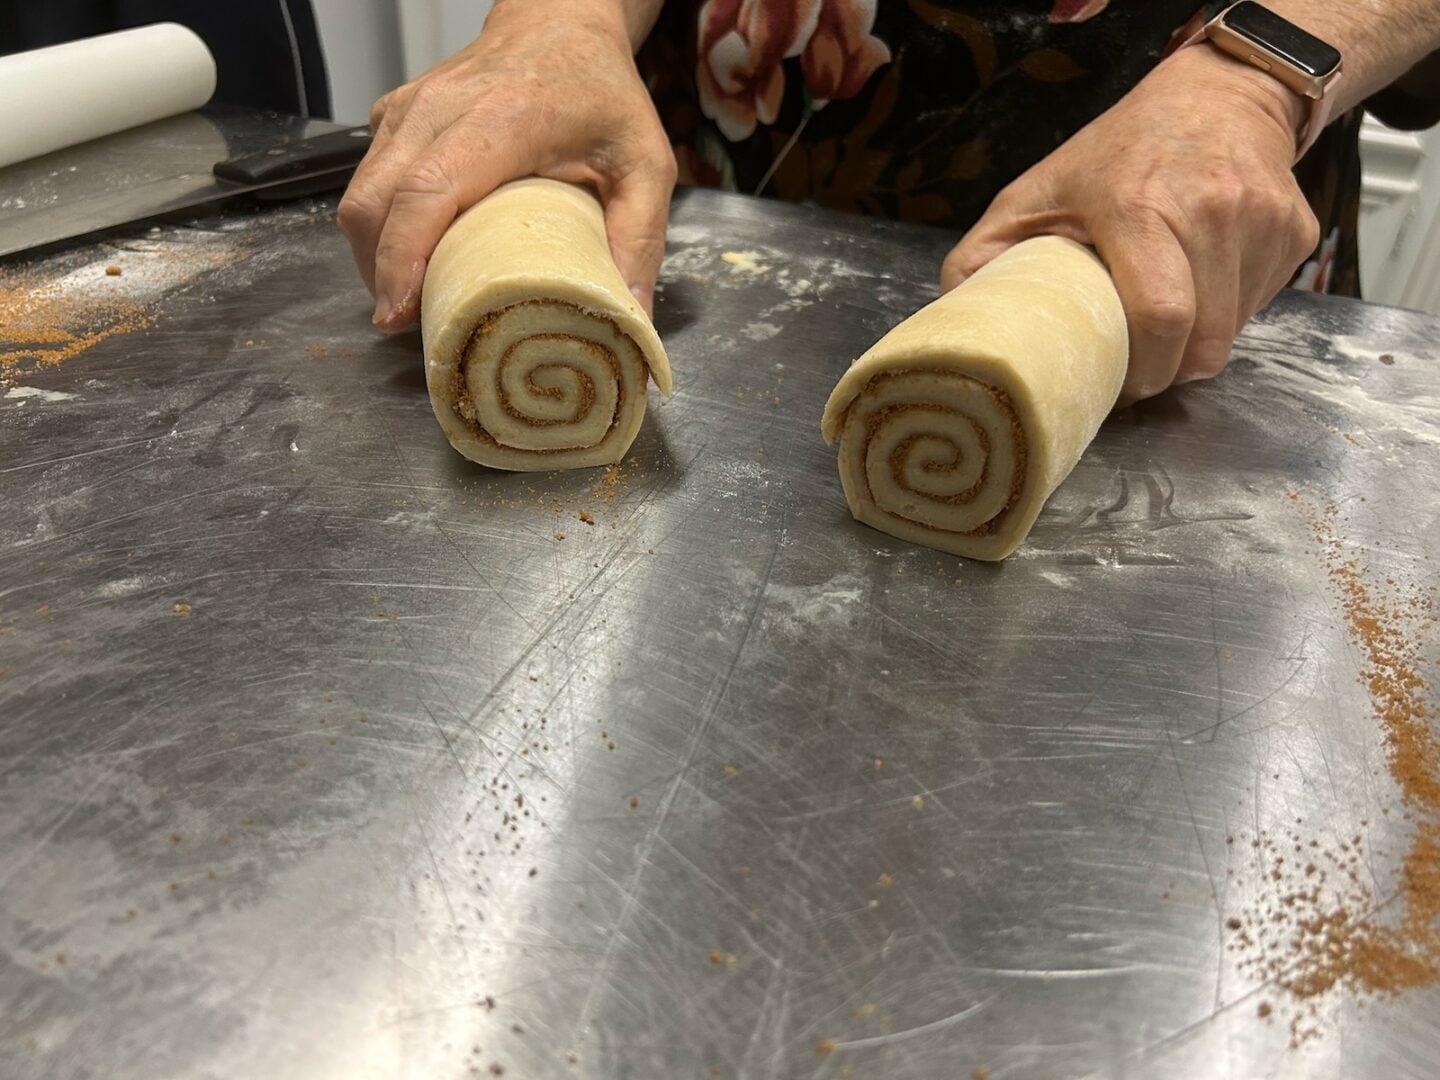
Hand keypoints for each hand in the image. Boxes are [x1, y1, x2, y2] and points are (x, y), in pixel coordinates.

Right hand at [338, 0, 676, 330]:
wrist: (560, 23)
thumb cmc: (602, 92)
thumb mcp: (645, 163)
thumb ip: (641, 239)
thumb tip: (632, 317)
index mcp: (499, 121)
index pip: (426, 192)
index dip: (402, 259)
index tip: (399, 313)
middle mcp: (438, 109)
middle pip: (374, 201)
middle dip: (379, 273)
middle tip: (410, 322)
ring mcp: (408, 109)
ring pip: (360, 194)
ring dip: (373, 255)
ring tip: (411, 297)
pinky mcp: (393, 116)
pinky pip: (367, 180)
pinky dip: (379, 227)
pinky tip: (413, 255)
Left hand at [941, 45, 1319, 403]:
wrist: (1218, 94)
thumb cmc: (1118, 151)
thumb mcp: (1038, 190)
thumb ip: (985, 254)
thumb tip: (953, 318)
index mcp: (1139, 206)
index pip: (1161, 318)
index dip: (1142, 372)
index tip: (1117, 386)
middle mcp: (1211, 209)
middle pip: (1203, 342)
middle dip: (1167, 375)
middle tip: (1136, 372)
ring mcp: (1262, 220)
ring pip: (1233, 333)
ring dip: (1197, 347)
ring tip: (1164, 323)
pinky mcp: (1295, 232)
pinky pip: (1259, 306)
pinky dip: (1228, 316)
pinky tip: (1201, 287)